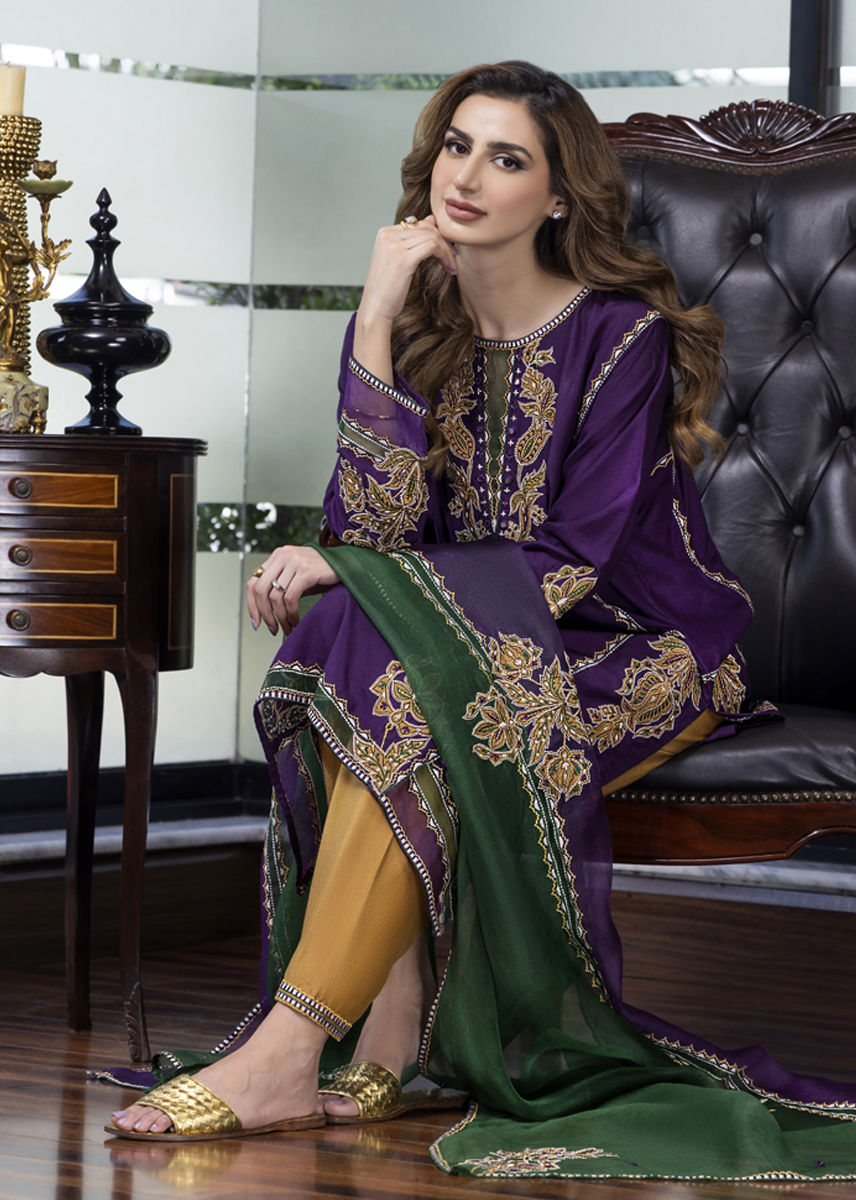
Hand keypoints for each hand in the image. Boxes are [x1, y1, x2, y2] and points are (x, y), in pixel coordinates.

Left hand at [247, 545, 339, 634]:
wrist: (348, 565)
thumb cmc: (323, 573)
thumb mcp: (297, 576)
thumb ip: (281, 585)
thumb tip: (265, 610)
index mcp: (277, 556)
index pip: (253, 582)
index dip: (252, 605)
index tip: (257, 623)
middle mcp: (283, 556)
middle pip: (260, 590)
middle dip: (265, 614)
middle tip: (272, 629)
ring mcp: (294, 561)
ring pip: (275, 597)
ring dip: (280, 618)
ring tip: (287, 627)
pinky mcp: (306, 570)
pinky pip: (290, 598)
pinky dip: (291, 614)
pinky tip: (297, 620)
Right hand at [354, 216, 457, 383]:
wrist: (376, 309)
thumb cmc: (387, 289)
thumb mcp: (398, 259)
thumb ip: (412, 240)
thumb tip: (431, 220)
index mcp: (385, 233)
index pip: (419, 224)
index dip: (437, 236)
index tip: (446, 251)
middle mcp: (388, 235)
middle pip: (427, 229)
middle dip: (445, 243)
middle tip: (453, 258)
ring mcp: (394, 246)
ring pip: (432, 237)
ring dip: (447, 251)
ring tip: (451, 266)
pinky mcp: (403, 259)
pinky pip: (433, 246)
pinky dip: (445, 256)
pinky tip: (448, 268)